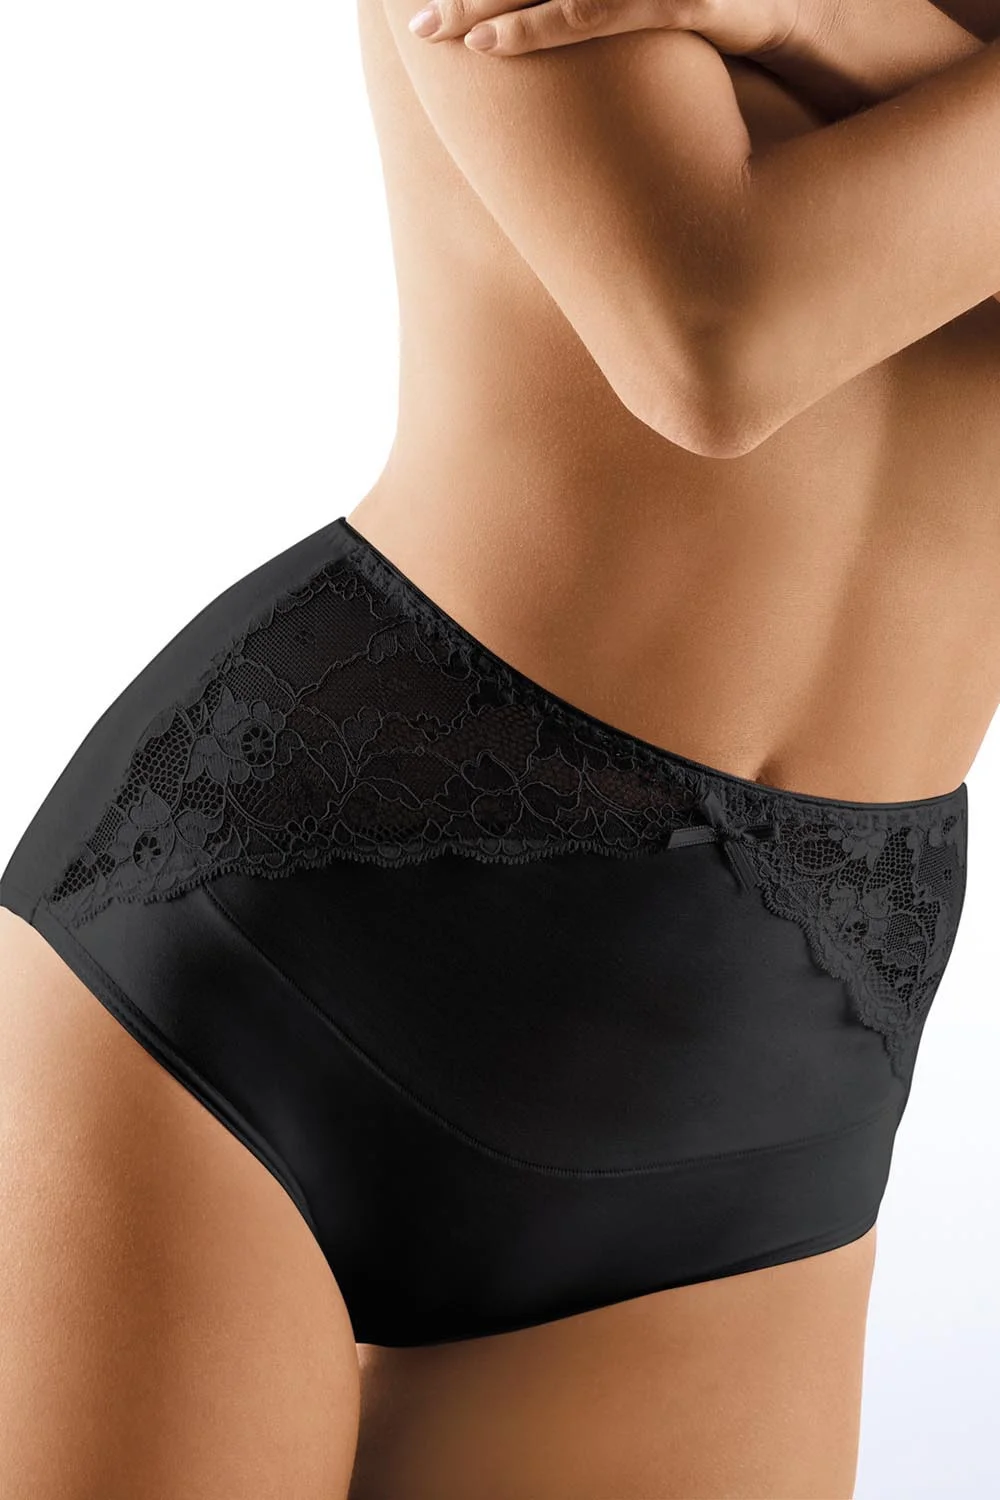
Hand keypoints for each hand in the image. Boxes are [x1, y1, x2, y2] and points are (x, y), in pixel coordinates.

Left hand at [407, 0, 805, 59]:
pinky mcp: (729, 1)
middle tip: (417, 5)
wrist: (898, 61)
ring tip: (432, 27)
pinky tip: (494, 42)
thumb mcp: (720, 25)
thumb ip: (657, 15)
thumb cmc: (808, 47)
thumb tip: (594, 31)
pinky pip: (622, 8)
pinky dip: (550, 23)